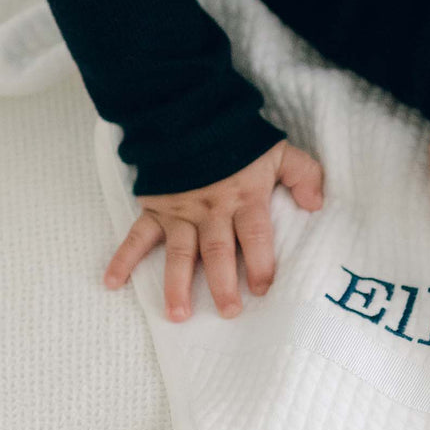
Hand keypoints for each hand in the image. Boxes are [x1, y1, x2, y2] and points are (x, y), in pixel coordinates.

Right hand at [103, 139, 323, 321]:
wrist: (192, 114)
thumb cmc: (240, 139)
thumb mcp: (281, 151)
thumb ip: (304, 175)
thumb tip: (316, 205)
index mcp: (245, 198)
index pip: (255, 236)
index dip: (261, 263)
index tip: (263, 289)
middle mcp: (212, 210)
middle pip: (217, 252)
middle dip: (223, 284)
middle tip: (228, 312)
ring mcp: (180, 211)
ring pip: (178, 253)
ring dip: (176, 285)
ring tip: (178, 315)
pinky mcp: (155, 207)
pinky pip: (137, 235)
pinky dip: (123, 259)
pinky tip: (113, 283)